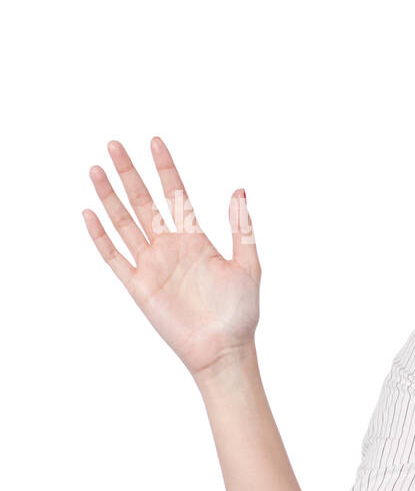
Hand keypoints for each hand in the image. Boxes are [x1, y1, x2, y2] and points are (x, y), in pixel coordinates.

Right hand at [83, 137, 260, 379]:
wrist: (224, 348)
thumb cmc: (240, 311)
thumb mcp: (248, 264)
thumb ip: (241, 227)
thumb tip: (238, 190)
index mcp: (195, 239)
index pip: (174, 194)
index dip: (165, 168)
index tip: (154, 142)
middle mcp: (170, 246)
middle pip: (143, 202)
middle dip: (129, 173)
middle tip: (114, 144)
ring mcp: (152, 264)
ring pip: (125, 222)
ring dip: (110, 196)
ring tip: (97, 169)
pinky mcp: (139, 285)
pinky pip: (114, 256)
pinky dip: (101, 236)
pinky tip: (90, 212)